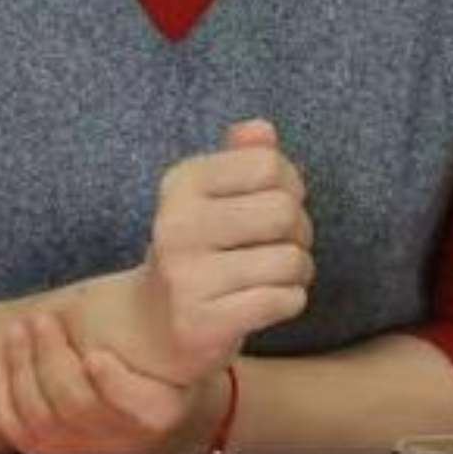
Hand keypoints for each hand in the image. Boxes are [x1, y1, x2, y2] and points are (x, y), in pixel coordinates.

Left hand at [0, 310, 226, 453]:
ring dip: (23, 368)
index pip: (137, 409)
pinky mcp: (47, 450)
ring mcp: (81, 449)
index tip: (95, 355)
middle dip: (52, 360)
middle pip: (78, 407)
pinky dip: (3, 392)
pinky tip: (4, 358)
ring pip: (41, 418)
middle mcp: (121, 439)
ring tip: (19, 329)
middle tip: (40, 320)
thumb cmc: (140, 337)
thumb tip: (170, 253)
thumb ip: (154, 307)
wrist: (125, 371)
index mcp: (159, 408)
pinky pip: (16, 428)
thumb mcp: (161, 324)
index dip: (113, 386)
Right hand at [71, 118, 313, 383]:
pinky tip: (267, 301)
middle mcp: (175, 225)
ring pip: (290, 260)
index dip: (288, 184)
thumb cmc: (200, 249)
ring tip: (275, 275)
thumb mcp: (213, 195)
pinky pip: (283, 300)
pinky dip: (290, 301)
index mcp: (181, 183)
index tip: (272, 204)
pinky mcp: (201, 324)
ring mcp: (185, 276)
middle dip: (299, 231)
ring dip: (298, 271)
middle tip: (281, 244)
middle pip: (284, 211)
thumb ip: (242, 156)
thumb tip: (260, 129)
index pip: (268, 164)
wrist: (153, 324)